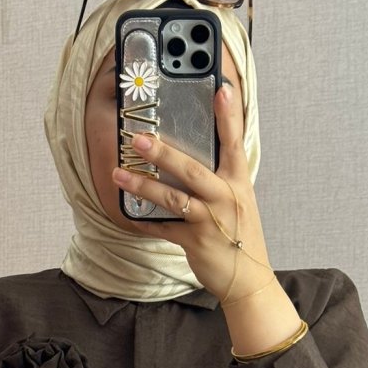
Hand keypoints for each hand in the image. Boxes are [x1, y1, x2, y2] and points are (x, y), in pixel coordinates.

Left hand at [110, 83, 271, 300]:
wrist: (247, 278)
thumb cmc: (239, 235)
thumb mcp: (238, 200)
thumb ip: (221, 177)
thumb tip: (192, 155)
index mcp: (237, 183)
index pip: (234, 143)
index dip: (228, 116)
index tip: (221, 89)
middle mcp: (226, 198)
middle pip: (192, 169)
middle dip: (164, 153)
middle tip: (139, 138)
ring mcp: (210, 221)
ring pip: (173, 199)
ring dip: (143, 186)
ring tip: (119, 174)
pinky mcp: (195, 242)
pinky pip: (163, 229)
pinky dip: (144, 223)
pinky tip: (129, 215)